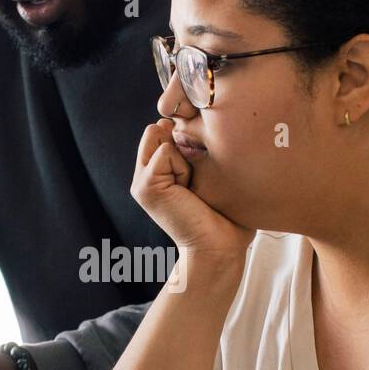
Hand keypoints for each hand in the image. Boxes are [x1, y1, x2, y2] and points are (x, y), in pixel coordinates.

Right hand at [131, 119, 253, 261]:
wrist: (219, 247)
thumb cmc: (226, 214)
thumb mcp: (211, 171)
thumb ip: (197, 146)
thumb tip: (188, 122)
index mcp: (159, 168)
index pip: (166, 126)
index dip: (187, 134)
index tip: (202, 165)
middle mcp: (146, 172)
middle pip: (160, 127)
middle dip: (183, 141)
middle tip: (195, 177)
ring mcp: (141, 179)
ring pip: (161, 135)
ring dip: (184, 154)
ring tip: (193, 184)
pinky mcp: (145, 185)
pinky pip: (166, 151)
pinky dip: (183, 167)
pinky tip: (188, 190)